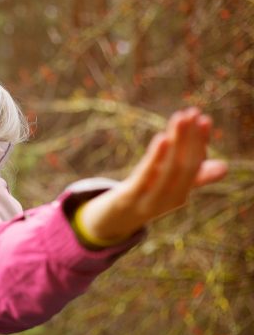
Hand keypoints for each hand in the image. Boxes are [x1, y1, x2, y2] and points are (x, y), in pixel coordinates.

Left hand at [77, 107, 227, 241]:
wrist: (109, 222)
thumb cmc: (140, 198)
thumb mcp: (163, 186)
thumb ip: (190, 176)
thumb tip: (224, 167)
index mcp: (180, 195)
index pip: (194, 165)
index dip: (200, 142)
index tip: (203, 118)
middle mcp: (170, 200)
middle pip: (185, 166)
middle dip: (190, 138)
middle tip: (192, 112)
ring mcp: (150, 201)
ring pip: (169, 169)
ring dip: (177, 142)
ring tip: (181, 118)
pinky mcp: (129, 198)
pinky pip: (146, 177)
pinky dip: (157, 158)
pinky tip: (163, 138)